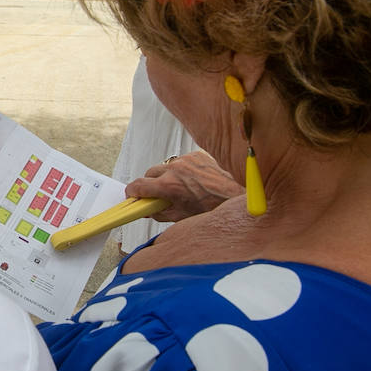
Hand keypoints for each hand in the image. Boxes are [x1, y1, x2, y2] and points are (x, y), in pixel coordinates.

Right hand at [125, 151, 243, 221]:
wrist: (239, 195)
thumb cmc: (214, 207)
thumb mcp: (182, 216)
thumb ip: (160, 213)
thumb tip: (148, 211)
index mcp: (169, 186)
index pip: (138, 185)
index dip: (132, 192)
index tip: (132, 196)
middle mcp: (175, 169)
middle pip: (150, 173)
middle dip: (150, 184)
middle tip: (157, 195)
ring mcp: (186, 159)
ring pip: (166, 166)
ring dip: (167, 176)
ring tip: (181, 188)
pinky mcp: (197, 154)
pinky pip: (182, 161)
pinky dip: (183, 170)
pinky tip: (194, 180)